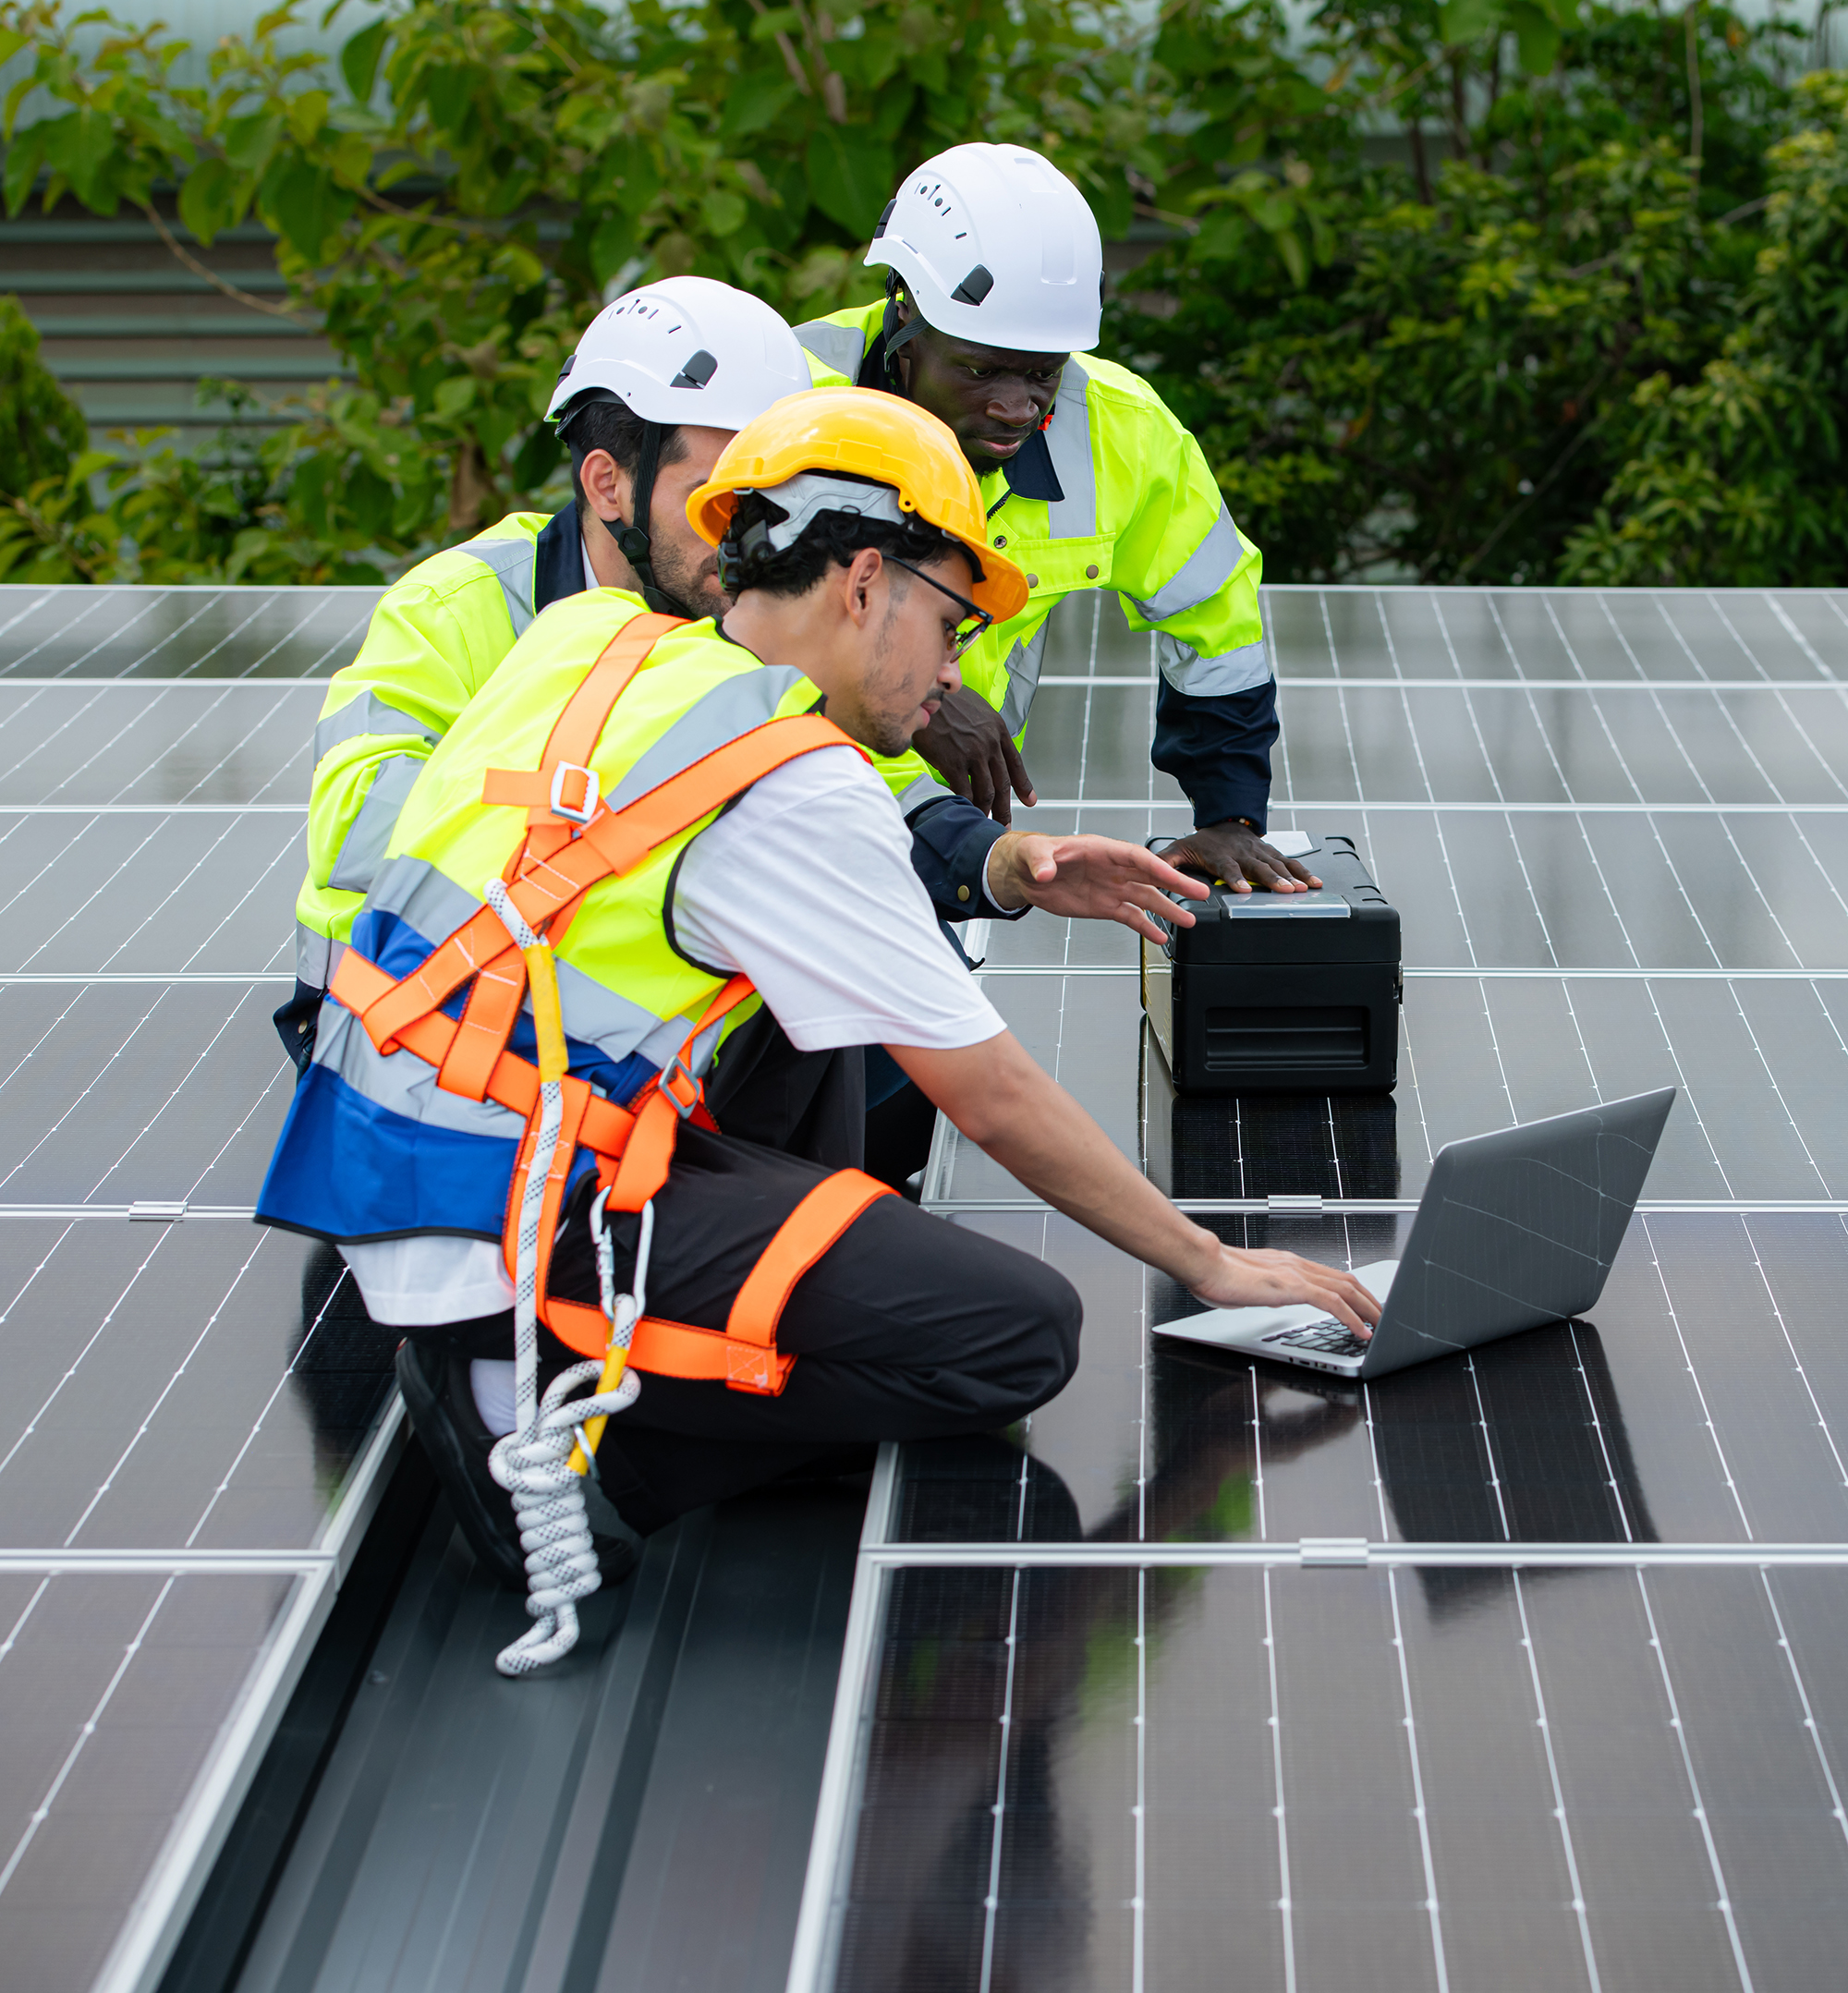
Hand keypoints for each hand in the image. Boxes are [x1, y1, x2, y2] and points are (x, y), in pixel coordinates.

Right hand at [913, 685, 1036, 824]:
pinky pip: (964, 792)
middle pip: (1002, 783)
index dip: (1023, 785)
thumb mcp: (973, 707)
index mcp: (997, 728)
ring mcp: (973, 754)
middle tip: (1005, 824)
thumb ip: (982, 727)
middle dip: (1005, 807)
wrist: (922, 692)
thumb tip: (981, 741)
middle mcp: (990, 742)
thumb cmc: (941, 696)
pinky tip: (965, 814)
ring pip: (986, 791)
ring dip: (986, 811)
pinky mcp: (953, 763)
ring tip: (984, 823)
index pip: (1015, 763)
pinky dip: (966, 806)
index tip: (1029, 801)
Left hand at [986, 831, 1209, 941]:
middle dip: (1176, 884)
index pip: (1135, 856)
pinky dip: (1145, 927)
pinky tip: (1161, 937)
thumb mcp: (1034, 853)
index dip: (1154, 865)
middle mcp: (1113, 869)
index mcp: (1101, 850)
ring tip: (1188, 921)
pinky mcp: (1105, 906)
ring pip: (1146, 898)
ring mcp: (1112, 888)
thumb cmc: (1032, 855)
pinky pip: (1130, 917)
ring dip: (1167, 909)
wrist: (1025, 875)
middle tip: (1201, 893)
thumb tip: (1044, 872)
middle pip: (1151, 876)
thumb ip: (1042, 861)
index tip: (1173, 874)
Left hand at [1163, 818, 1318, 893]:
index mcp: (1221, 855)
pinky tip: (1315, 883)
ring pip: (1277, 864)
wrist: (1223, 820)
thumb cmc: (1202, 842)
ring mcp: (1259, 853)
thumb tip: (1152, 872)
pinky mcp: (1271, 853)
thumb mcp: (1179, 849)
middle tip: (1284, 891)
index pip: (1228, 867)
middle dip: (1273, 880)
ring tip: (1303, 889)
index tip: (1242, 889)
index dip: (1236, 878)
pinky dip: (1303, 872)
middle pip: (1259, 867)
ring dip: (1291, 877)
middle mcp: (1243, 853)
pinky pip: (1289, 862)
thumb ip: (1166, 862)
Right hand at [1186, 1246, 1380, 1338]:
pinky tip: (1360, 1330)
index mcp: (1287, 1264)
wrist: (1203, 1263)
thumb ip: (1261, 1291)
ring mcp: (1296, 1274)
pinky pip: (1333, 1303)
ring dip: (1368, 1308)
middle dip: (1370, 1300)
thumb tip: (1262, 1299)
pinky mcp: (1293, 1287)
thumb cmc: (1215, 1273)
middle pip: (1347, 1280)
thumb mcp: (1247, 1286)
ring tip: (1381, 1325)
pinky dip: (1352, 1318)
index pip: (1330, 1276)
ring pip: (1347, 1290)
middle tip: (1382, 1317)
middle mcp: (1297, 1265)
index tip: (1363, 1305)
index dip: (1353, 1292)